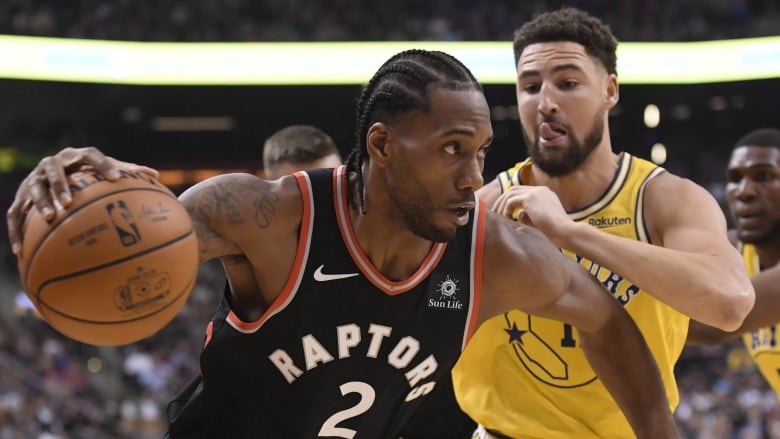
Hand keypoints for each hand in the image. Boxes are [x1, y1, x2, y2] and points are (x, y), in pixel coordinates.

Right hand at [6, 146, 158, 254]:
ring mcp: (34, 179)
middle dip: (60, 184)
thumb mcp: (105, 171)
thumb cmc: (87, 175)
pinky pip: (15, 214)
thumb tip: (156, 175)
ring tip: (49, 218)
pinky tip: (20, 249)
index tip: (116, 177)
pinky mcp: (20, 197)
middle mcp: (52, 164)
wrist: (52, 172)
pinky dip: (16, 230)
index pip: (91, 155)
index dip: (103, 164)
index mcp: (76, 157)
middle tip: (69, 201)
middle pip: (54, 169)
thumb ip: (127, 171)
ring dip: (39, 202)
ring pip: (34, 188)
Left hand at [491, 185, 572, 245]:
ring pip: (510, 193)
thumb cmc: (556, 232)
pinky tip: (506, 219)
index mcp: (545, 194)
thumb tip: (518, 214)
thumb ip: (529, 216)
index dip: (511, 202)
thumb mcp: (540, 222)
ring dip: (502, 205)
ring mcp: (536, 192)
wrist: (566, 232)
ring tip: (498, 217)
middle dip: (503, 201)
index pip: (523, 193)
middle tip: (495, 213)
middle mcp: (541, 190)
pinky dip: (505, 209)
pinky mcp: (531, 197)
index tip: (503, 214)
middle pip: (514, 190)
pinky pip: (511, 201)